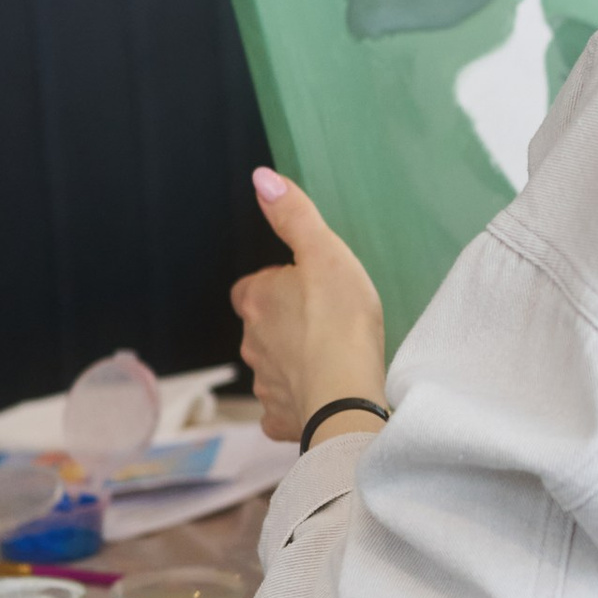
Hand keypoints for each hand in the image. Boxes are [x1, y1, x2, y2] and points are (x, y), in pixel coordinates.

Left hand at [233, 168, 387, 446]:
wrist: (346, 394)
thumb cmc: (339, 320)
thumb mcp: (324, 253)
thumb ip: (294, 216)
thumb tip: (262, 178)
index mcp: (257, 301)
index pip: (251, 288)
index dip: (276, 286)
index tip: (306, 289)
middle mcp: (251, 342)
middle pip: (262, 328)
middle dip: (285, 325)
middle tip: (325, 323)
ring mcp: (264, 384)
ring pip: (272, 368)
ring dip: (293, 363)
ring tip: (329, 359)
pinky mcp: (280, 419)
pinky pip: (283, 409)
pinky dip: (297, 402)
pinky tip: (320, 396)